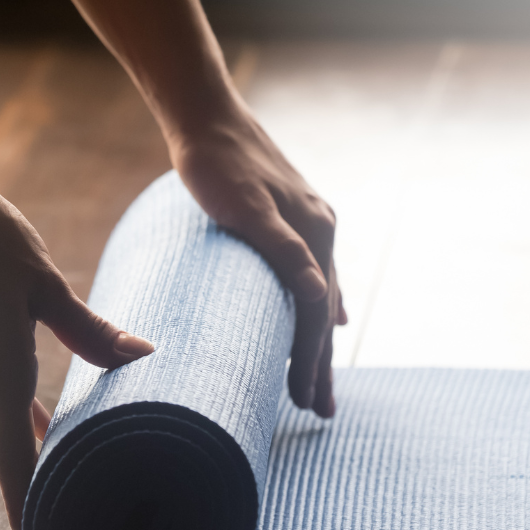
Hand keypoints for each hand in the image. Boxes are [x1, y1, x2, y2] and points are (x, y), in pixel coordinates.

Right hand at [0, 174, 153, 529]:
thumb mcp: (44, 280)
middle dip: (27, 495)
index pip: (13, 455)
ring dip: (23, 458)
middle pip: (3, 451)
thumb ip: (89, 327)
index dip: (26, 505)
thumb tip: (141, 357)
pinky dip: (12, 422)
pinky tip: (38, 422)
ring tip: (58, 487)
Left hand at [169, 111, 346, 416]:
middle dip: (320, 366)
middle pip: (323, 314)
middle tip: (319, 413)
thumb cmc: (217, 164)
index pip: (316, 315)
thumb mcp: (248, 209)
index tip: (307, 405)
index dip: (312, 363)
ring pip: (318, 297)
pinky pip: (312, 275)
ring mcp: (308, 224)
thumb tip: (320, 300)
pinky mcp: (289, 218)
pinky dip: (318, 305)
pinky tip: (322, 318)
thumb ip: (283, 251)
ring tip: (317, 381)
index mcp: (314, 234)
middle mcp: (320, 231)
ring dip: (318, 342)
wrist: (206, 116)